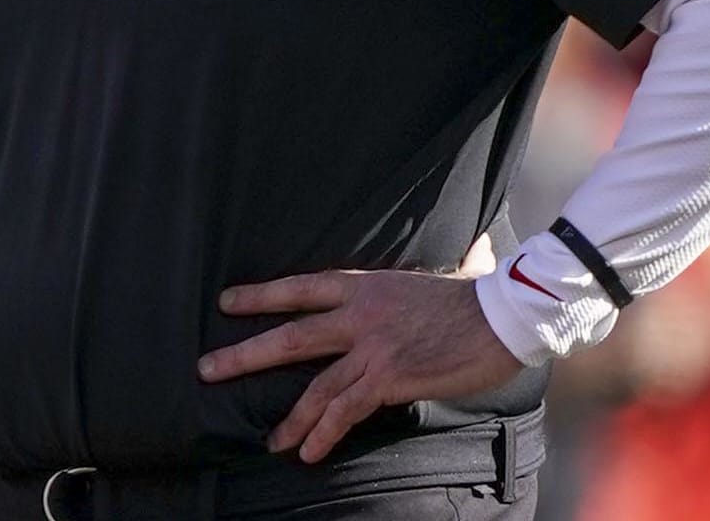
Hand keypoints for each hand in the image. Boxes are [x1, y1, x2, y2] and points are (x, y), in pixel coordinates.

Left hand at [198, 268, 523, 463]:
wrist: (502, 317)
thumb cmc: (470, 298)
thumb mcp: (424, 279)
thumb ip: (403, 284)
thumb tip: (445, 259)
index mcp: (362, 286)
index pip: (298, 287)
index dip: (260, 295)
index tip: (226, 302)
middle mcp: (358, 315)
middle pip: (290, 335)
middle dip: (245, 354)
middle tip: (207, 369)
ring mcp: (372, 347)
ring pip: (316, 384)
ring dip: (289, 415)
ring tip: (268, 440)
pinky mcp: (390, 377)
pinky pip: (347, 409)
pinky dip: (325, 432)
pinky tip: (308, 451)